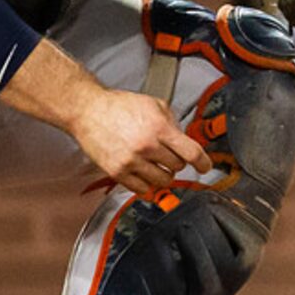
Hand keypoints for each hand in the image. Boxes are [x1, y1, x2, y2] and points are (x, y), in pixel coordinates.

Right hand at [71, 87, 210, 196]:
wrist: (89, 111)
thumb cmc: (119, 106)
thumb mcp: (154, 104)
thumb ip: (172, 123)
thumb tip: (184, 140)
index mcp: (159, 128)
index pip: (191, 152)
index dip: (203, 162)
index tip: (205, 166)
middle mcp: (147, 146)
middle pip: (177, 167)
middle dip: (177, 162)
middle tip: (170, 156)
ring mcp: (132, 162)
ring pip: (162, 181)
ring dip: (164, 174)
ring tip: (157, 164)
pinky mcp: (118, 173)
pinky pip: (142, 190)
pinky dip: (148, 185)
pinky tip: (145, 174)